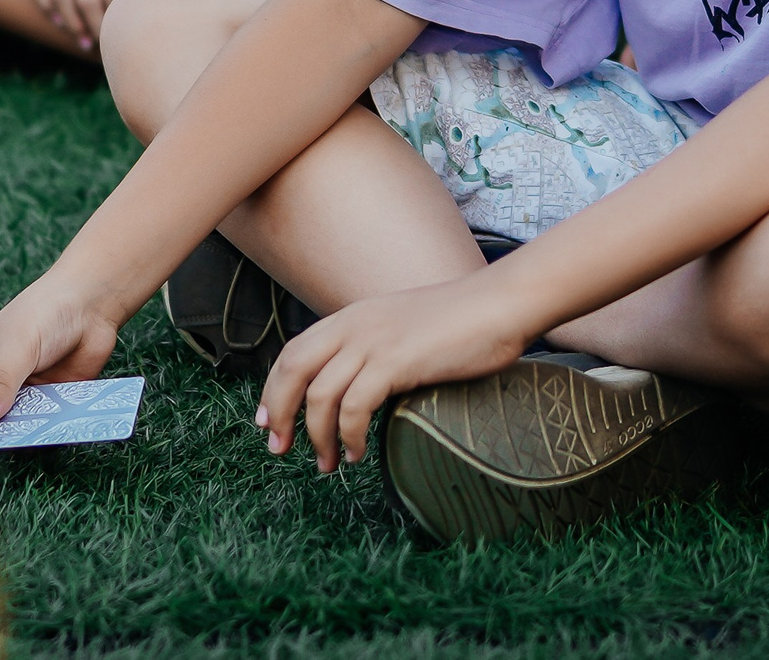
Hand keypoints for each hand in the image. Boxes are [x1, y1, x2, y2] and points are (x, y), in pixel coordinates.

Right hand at [0, 271, 123, 429]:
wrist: (90, 303)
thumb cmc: (44, 312)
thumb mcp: (17, 346)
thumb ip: (1, 382)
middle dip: (6, 432)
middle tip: (23, 432)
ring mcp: (23, 395)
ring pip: (20, 427)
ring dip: (31, 431)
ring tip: (44, 428)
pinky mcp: (50, 401)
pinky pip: (46, 424)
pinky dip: (52, 427)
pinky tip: (62, 425)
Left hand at [256, 275, 536, 472]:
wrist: (500, 304)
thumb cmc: (464, 321)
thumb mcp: (405, 327)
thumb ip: (378, 348)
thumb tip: (363, 387)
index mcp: (354, 316)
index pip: (295, 351)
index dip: (274, 387)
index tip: (268, 420)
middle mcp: (355, 325)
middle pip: (293, 370)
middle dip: (279, 413)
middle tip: (279, 449)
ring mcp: (373, 341)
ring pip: (319, 395)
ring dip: (316, 436)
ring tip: (326, 464)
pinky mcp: (395, 361)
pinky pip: (355, 407)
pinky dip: (349, 436)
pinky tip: (356, 453)